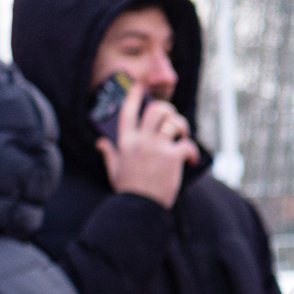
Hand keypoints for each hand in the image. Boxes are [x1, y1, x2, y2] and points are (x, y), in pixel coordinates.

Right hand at [96, 88, 197, 207]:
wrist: (140, 207)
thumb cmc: (129, 189)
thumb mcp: (114, 169)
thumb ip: (109, 153)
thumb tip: (100, 143)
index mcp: (126, 142)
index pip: (128, 112)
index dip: (134, 96)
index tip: (140, 86)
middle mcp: (141, 141)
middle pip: (157, 110)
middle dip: (169, 111)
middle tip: (173, 121)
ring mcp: (156, 148)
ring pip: (174, 122)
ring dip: (183, 127)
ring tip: (183, 137)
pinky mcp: (172, 157)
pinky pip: (187, 144)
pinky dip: (192, 150)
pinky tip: (190, 160)